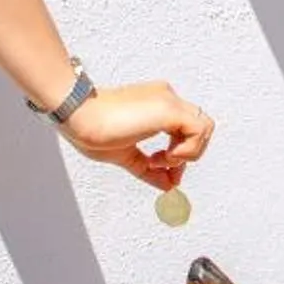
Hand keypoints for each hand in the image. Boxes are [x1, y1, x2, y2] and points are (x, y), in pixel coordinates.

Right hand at [60, 82, 214, 187]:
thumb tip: (168, 185)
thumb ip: (148, 169)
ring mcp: (169, 101)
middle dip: (186, 154)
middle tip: (161, 165)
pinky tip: (162, 156)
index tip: (159, 166)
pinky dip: (186, 150)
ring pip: (204, 128)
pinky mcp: (169, 109)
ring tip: (157, 158)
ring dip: (186, 152)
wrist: (78, 115)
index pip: (186, 128)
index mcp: (156, 105)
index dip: (180, 153)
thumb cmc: (91, 128)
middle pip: (199, 128)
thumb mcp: (126, 154)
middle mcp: (166, 98)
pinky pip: (199, 130)